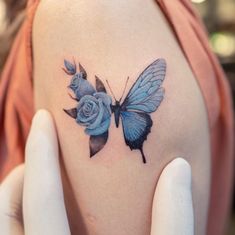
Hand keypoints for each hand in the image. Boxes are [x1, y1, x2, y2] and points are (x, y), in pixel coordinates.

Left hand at [0, 110, 193, 234]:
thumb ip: (172, 223)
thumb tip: (179, 168)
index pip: (40, 201)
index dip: (41, 153)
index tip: (43, 118)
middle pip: (4, 215)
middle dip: (20, 175)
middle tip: (43, 152)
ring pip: (5, 226)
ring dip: (17, 193)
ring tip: (40, 173)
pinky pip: (16, 233)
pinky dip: (22, 213)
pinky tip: (49, 203)